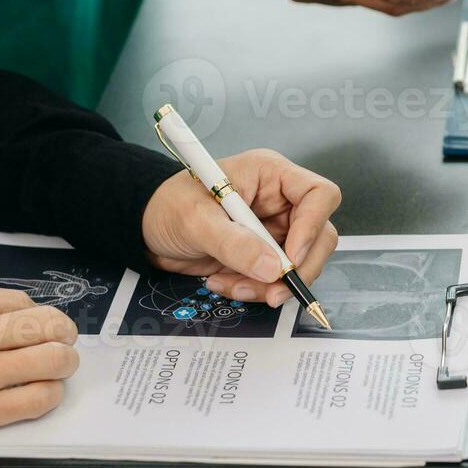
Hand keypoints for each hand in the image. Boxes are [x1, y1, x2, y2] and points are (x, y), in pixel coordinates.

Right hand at [0, 282, 78, 454]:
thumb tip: (3, 317)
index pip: (23, 302)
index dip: (38, 316)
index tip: (38, 327)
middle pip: (49, 326)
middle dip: (64, 334)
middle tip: (63, 343)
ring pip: (54, 360)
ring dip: (64, 364)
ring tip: (59, 368)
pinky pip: (37, 400)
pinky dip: (49, 396)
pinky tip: (42, 394)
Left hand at [141, 149, 340, 305]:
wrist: (147, 228)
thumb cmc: (167, 205)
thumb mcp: (196, 220)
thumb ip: (234, 243)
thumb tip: (273, 268)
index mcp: (271, 175)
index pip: (319, 194)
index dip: (313, 226)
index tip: (290, 257)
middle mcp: (281, 201)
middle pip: (320, 235)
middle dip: (296, 268)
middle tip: (272, 292)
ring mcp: (275, 229)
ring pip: (300, 264)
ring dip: (270, 284)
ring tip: (232, 286)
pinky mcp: (264, 255)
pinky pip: (277, 279)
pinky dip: (256, 289)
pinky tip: (225, 283)